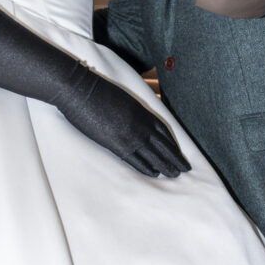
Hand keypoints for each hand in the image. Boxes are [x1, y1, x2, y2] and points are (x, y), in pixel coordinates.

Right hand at [60, 70, 191, 176]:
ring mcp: (130, 134)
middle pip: (163, 144)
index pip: (163, 129)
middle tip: (185, 168)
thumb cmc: (95, 90)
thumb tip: (133, 117)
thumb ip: (130, 109)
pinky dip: (147, 168)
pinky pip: (136, 160)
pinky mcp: (117, 144)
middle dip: (175, 157)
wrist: (80, 89)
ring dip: (166, 165)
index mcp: (141, 110)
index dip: (173, 142)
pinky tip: (154, 174)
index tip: (178, 151)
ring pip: (154, 155)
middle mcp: (140, 123)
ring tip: (174, 175)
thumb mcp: (120, 97)